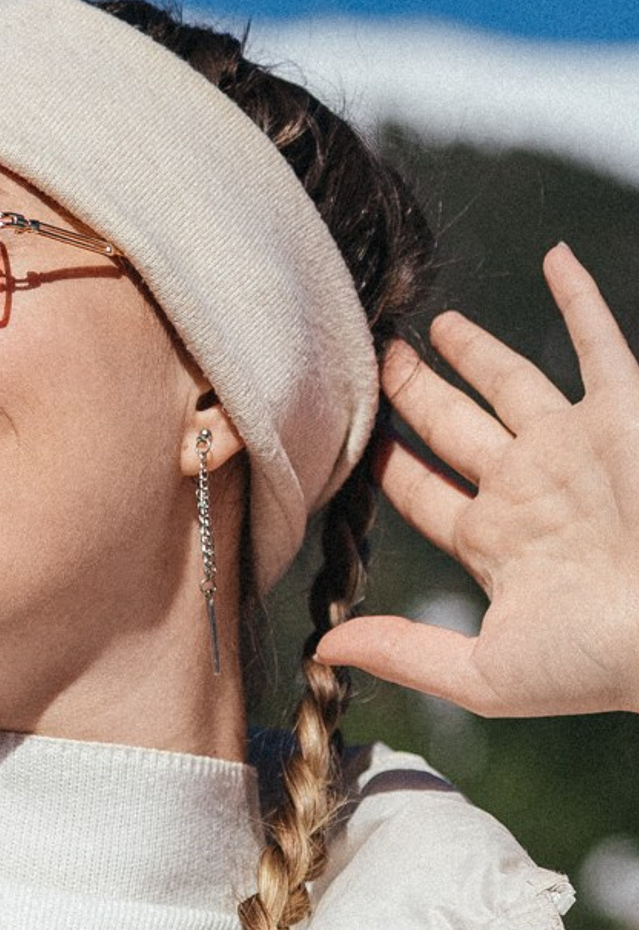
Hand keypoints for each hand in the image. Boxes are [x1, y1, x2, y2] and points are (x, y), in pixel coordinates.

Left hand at [315, 246, 638, 716]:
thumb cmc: (599, 662)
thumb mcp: (484, 671)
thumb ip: (405, 653)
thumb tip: (321, 650)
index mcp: (496, 541)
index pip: (421, 490)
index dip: (383, 463)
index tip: (339, 436)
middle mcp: (529, 485)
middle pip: (452, 426)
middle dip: (414, 394)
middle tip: (375, 358)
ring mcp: (574, 445)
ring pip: (510, 380)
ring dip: (474, 349)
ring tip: (432, 325)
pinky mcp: (623, 412)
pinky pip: (599, 340)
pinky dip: (578, 297)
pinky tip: (556, 257)